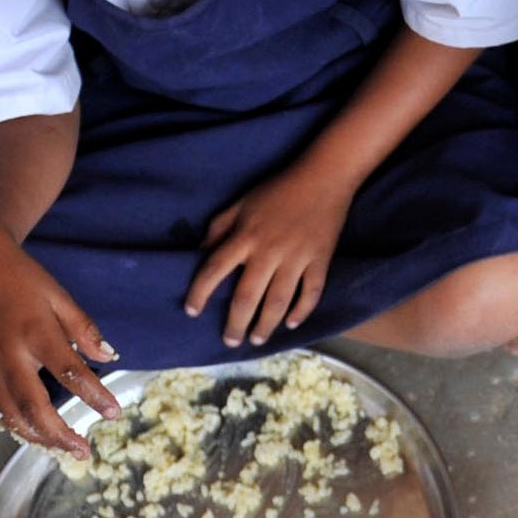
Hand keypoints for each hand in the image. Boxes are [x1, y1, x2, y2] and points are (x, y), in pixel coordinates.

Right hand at [0, 224, 120, 456]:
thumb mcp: (60, 295)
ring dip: (34, 437)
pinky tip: (27, 434)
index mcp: (35, 333)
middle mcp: (7, 354)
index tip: (114, 413)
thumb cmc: (23, 278)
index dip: (94, 396)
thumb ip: (83, 328)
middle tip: (83, 451)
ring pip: (7, 414)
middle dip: (59, 434)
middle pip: (33, 406)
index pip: (70, 373)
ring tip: (59, 449)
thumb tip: (108, 357)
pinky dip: (8, 424)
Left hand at [187, 167, 353, 346]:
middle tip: (230, 341)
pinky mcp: (321, 259)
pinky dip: (302, 310)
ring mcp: (297, 257)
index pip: (214, 270)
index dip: (199, 293)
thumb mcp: (241, 202)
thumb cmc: (278, 189)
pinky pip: (311, 291)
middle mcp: (269, 251)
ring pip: (279, 300)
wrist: (324, 176)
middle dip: (236, 323)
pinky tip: (292, 323)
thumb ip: (219, 228)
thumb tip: (201, 254)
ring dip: (266, 325)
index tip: (192, 311)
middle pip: (247, 296)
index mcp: (245, 236)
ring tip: (258, 340)